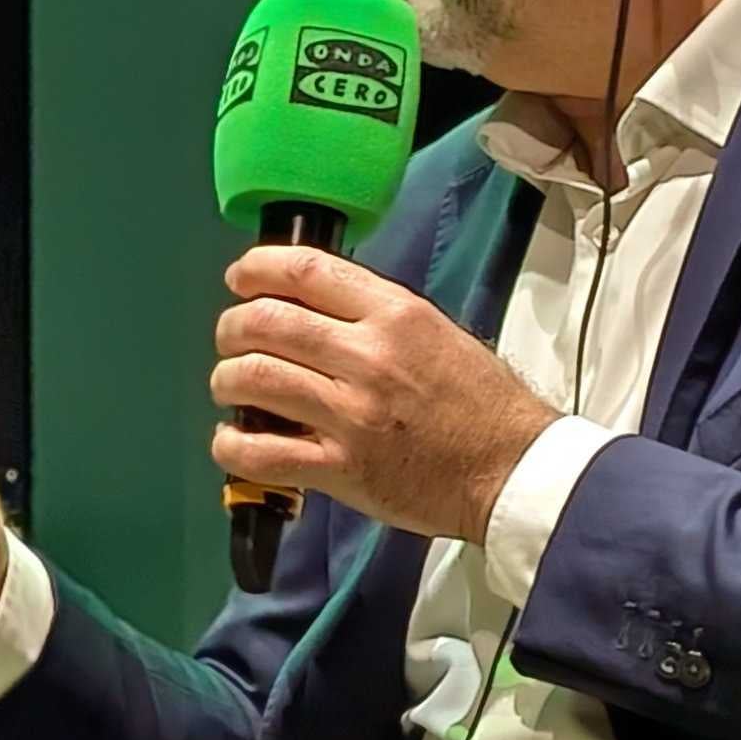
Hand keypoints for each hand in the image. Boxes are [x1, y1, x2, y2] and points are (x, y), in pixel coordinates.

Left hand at [210, 244, 556, 541]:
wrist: (514, 472)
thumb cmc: (483, 406)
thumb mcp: (438, 333)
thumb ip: (376, 316)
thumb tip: (315, 306)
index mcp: (396, 315)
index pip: (305, 270)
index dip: (257, 268)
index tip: (240, 278)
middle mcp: (368, 357)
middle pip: (265, 321)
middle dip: (232, 327)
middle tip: (230, 338)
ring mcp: (350, 415)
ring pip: (252, 378)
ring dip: (226, 380)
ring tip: (230, 386)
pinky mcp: (341, 469)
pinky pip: (259, 452)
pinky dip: (232, 444)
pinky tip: (233, 440)